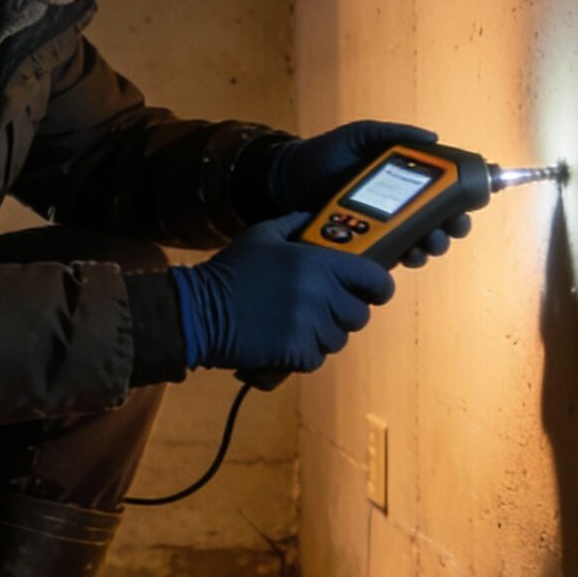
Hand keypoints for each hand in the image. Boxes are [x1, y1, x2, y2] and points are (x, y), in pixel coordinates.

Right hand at [172, 214, 396, 375]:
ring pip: (338, 339)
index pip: (375, 280)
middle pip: (359, 315)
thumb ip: (293, 223)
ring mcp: (309, 326)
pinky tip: (284, 342)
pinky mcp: (296, 352)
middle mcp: (320, 294)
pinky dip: (303, 354)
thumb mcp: (261, 236)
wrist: (199, 312)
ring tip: (298, 326)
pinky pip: (316, 358)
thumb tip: (313, 217)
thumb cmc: (231, 271)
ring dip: (323, 335)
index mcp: (317, 263)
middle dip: (344, 313)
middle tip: (322, 309)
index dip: (378, 287)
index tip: (372, 290)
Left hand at [267, 120, 467, 268]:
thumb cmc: (326, 153)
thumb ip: (394, 133)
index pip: (444, 191)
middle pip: (439, 222)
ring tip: (427, 245)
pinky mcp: (364, 244)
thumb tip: (433, 138)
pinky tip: (407, 256)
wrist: (287, 178)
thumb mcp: (361, 136)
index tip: (467, 206)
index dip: (461, 201)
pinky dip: (403, 258)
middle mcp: (399, 205)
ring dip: (431, 247)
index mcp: (405, 179)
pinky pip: (391, 256)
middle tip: (449, 230)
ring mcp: (382, 227)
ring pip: (419, 243)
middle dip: (451, 229)